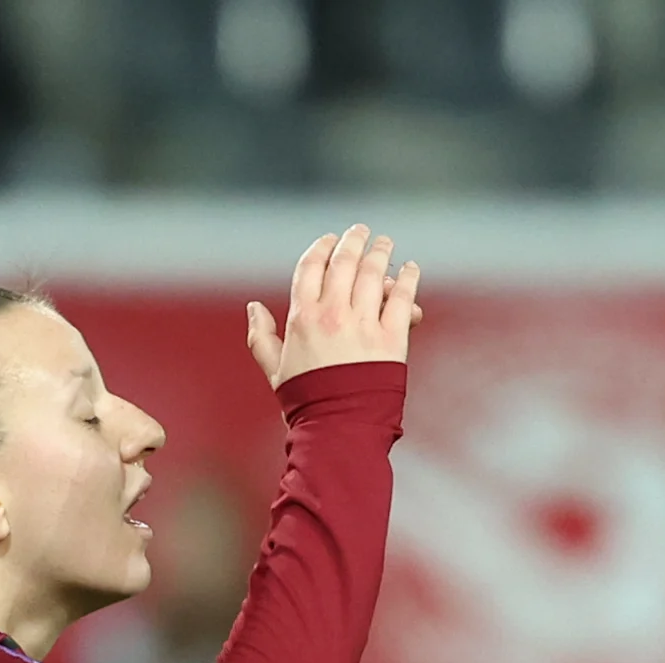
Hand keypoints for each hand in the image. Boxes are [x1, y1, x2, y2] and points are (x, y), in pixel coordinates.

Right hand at [245, 227, 419, 388]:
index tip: (330, 239)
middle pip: (345, 262)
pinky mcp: (392, 338)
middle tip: (361, 232)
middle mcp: (332, 314)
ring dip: (380, 252)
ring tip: (385, 244)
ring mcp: (363, 324)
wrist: (338, 430)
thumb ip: (261, 336)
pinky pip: (402, 298)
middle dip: (353, 241)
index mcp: (302, 318)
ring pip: (374, 273)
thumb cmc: (305, 403)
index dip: (322, 247)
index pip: (312, 266)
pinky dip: (409, 279)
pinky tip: (411, 269)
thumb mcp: (275, 370)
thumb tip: (253, 307)